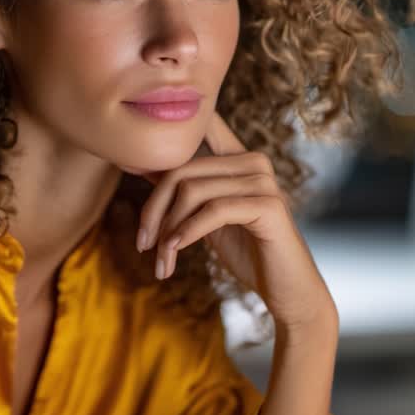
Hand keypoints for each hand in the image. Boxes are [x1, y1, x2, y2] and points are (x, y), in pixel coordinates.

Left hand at [132, 112, 337, 331]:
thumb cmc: (246, 250)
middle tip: (143, 243)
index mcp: (239, 157)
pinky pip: (213, 211)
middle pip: (182, 169)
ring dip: (168, 229)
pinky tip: (175, 252)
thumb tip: (140, 164)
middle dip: (154, 208)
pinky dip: (186, 232)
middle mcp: (253, 160)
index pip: (202, 125)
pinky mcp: (268, 205)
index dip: (165, 138)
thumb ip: (183, 189)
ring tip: (161, 259)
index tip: (128, 163)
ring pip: (192, 190)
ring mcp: (263, 180)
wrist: (286, 289)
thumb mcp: (205, 216)